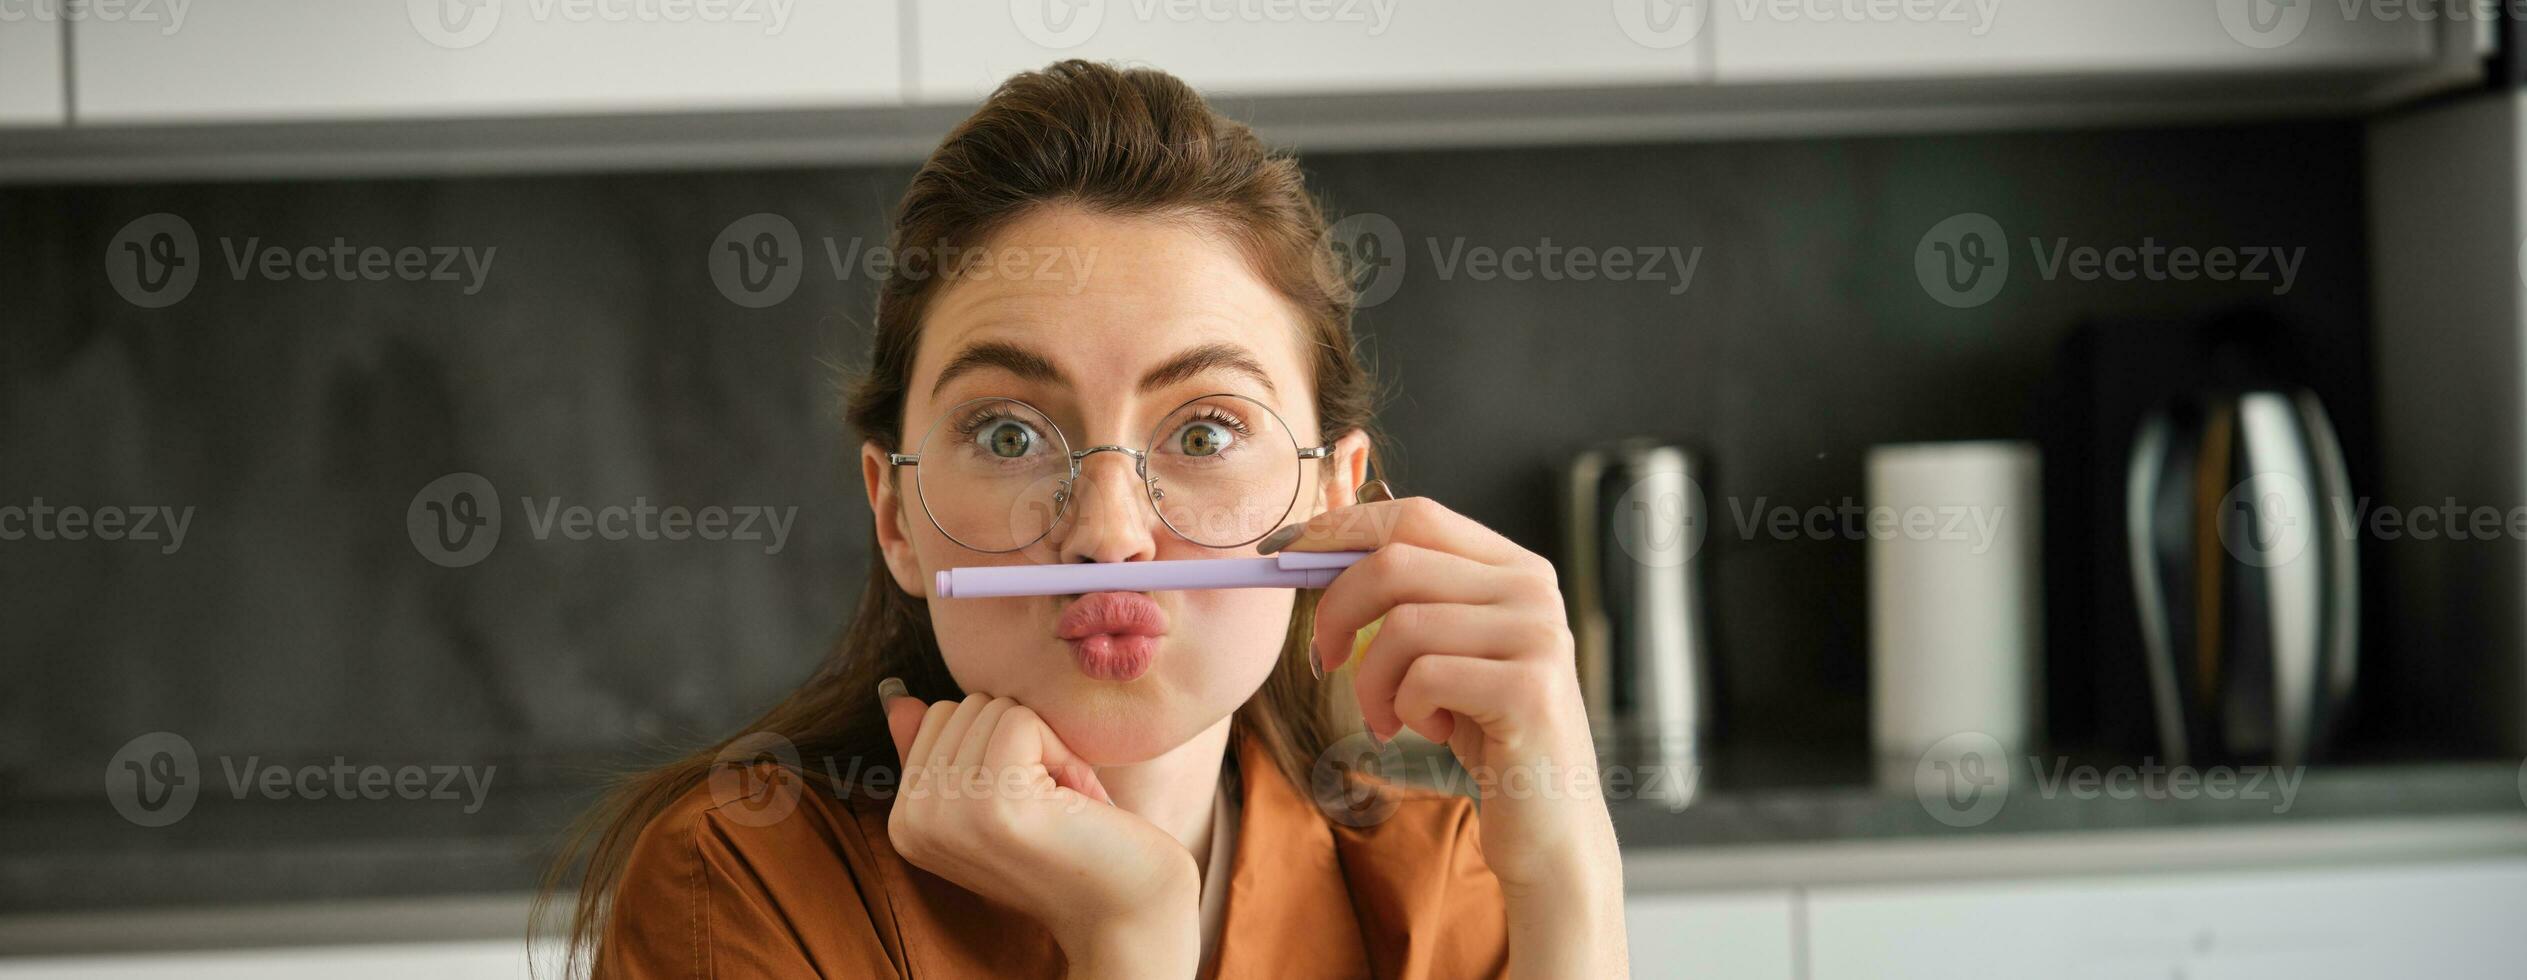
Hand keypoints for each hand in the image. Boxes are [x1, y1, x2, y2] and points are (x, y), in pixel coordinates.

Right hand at [879, 682, 1199, 977]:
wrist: (1124, 902)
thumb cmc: (1067, 843)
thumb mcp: (993, 795)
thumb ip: (943, 751)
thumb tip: (899, 700)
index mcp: (905, 822)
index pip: (936, 717)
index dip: (995, 742)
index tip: (1021, 799)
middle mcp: (913, 822)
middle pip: (961, 707)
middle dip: (1018, 740)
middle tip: (1045, 802)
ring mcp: (948, 815)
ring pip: (991, 708)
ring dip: (1042, 746)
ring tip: (1057, 804)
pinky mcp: (993, 803)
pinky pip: (1019, 718)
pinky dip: (1059, 749)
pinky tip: (1070, 800)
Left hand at [1268, 495, 1617, 893]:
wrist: (1549, 819)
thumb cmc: (1486, 732)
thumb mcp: (1448, 651)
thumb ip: (1409, 598)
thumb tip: (1313, 548)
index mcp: (1514, 568)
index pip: (1415, 517)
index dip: (1342, 529)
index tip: (1288, 554)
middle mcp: (1534, 590)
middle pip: (1396, 563)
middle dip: (1337, 611)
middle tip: (1324, 659)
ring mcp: (1537, 636)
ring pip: (1402, 626)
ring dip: (1372, 682)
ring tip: (1388, 717)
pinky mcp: (1528, 689)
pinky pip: (1423, 677)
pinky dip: (1404, 709)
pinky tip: (1433, 732)